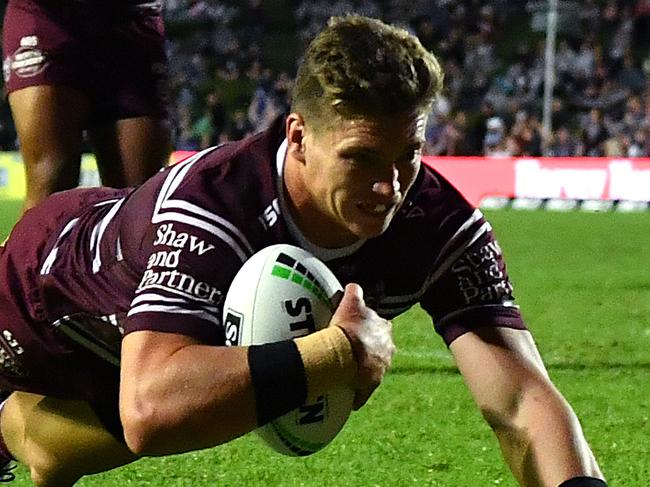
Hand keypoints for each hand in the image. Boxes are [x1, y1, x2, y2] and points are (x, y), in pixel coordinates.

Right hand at [330, 283, 394, 408]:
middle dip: (368, 349)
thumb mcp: (351, 301)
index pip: (379, 326)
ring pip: (373, 369)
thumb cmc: (348, 327)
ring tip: (346, 369)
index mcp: (384, 329)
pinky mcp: (371, 386)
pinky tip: (346, 391)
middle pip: (379, 348)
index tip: (356, 330)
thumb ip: (354, 291)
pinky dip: (356, 391)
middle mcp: (388, 349)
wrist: (343, 354)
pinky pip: (363, 390)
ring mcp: (381, 369)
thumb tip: (353, 285)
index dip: (367, 328)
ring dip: (362, 369)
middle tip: (350, 349)